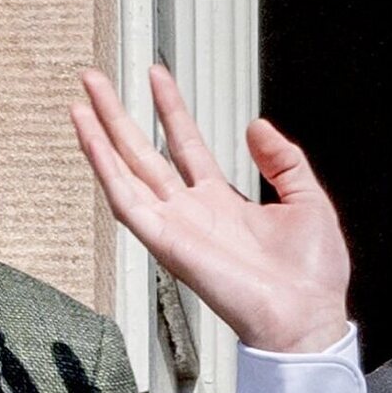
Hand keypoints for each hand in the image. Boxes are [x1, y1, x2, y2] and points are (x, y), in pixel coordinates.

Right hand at [71, 65, 349, 352]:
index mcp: (222, 201)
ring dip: (100, 137)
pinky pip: (126, 202)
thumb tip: (257, 126)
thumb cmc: (311, 276)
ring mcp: (174, 226)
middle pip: (143, 153)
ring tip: (80, 101)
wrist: (306, 317)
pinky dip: (105, 170)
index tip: (156, 74)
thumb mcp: (306, 200)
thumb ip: (283, 161)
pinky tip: (90, 140)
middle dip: (118, 116)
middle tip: (94, 80)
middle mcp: (191, 211)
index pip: (185, 143)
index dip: (170, 108)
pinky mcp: (165, 242)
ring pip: (125, 173)